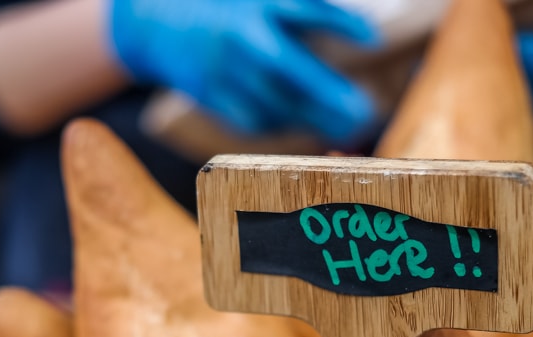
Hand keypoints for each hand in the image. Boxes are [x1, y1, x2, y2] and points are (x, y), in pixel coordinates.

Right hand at [110, 0, 380, 144]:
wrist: (159, 26)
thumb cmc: (225, 10)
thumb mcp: (260, 0)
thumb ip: (304, 12)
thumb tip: (360, 32)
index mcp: (255, 4)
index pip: (305, 11)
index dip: (341, 24)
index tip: (373, 41)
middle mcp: (239, 37)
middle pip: (290, 69)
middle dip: (328, 93)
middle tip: (364, 111)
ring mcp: (222, 70)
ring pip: (272, 101)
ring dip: (311, 117)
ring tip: (345, 127)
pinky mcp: (211, 97)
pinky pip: (252, 118)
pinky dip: (281, 124)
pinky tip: (303, 124)